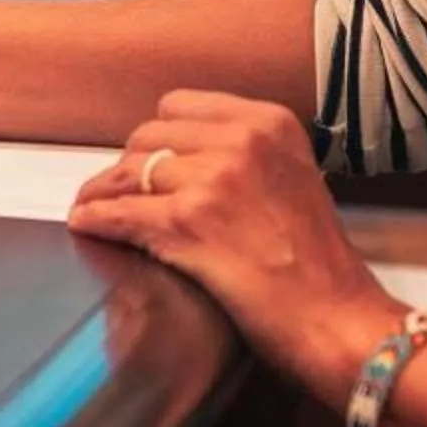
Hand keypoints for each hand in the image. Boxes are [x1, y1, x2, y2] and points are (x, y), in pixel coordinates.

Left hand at [68, 90, 397, 402]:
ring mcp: (212, 178)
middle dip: (132, 167)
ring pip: (129, 172)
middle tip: (126, 195)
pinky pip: (118, 212)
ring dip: (107, 193)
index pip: (180, 106)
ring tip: (96, 209)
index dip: (160, 138)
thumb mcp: (293, 178)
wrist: (340, 320)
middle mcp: (241, 139)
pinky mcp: (187, 222)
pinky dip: (96, 220)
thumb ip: (244, 156)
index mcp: (268, 122)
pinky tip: (86, 225)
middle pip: (148, 137)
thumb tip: (179, 159)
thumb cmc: (320, 266)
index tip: (152, 162)